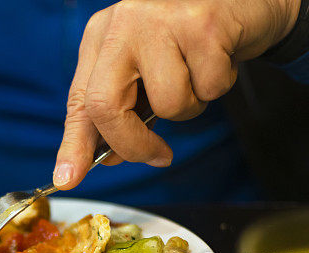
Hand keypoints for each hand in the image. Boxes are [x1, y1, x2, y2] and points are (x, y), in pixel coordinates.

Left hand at [53, 0, 299, 189]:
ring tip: (197, 76)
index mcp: (101, 37)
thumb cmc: (188, 43)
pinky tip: (219, 59)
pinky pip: (207, 88)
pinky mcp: (202, 24)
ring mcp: (160, 20)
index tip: (68, 178)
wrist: (241, 2)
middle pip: (106, 105)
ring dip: (190, 106)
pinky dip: (218, 86)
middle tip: (158, 155)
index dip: (74, 145)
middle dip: (133, 144)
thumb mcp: (146, 74)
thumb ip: (124, 112)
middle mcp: (122, 23)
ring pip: (167, 103)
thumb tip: (108, 158)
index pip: (80, 100)